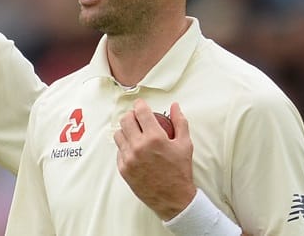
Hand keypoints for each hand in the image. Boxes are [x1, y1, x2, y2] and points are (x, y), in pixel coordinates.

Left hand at [113, 99, 195, 219]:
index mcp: (154, 138)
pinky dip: (125, 147)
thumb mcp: (185, 145)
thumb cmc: (180, 172)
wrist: (174, 199)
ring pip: (119, 134)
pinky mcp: (123, 169)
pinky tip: (134, 150)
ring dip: (126, 131)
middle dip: (131, 116)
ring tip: (135, 134)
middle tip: (138, 118)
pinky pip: (119, 151)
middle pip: (125, 120)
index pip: (140, 111)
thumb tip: (175, 106)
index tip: (141, 104)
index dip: (140, 104)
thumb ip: (179, 122)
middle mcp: (139, 146)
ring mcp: (129, 158)